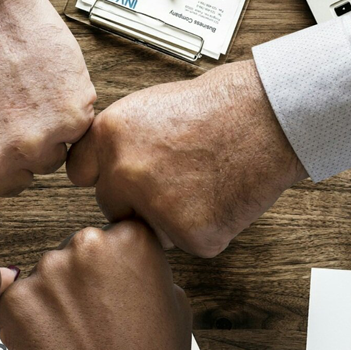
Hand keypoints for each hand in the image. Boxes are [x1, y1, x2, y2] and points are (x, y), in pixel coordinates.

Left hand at [0, 221, 190, 349]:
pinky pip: (20, 301)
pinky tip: (53, 346)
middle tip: (95, 320)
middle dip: (82, 280)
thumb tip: (128, 266)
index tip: (114, 287)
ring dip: (56, 299)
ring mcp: (46, 272)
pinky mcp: (15, 301)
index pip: (116, 236)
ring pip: (48, 277)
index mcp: (130, 240)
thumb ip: (147, 272)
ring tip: (75, 339)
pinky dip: (31, 321)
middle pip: (78, 252)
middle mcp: (86, 246)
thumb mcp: (175, 306)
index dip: (114, 266)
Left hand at [66, 59, 307, 256]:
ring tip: (203, 182)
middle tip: (176, 179)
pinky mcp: (191, 234)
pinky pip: (188, 242)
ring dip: (169, 218)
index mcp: (108, 136)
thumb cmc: (217, 107)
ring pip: (149, 229)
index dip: (104, 176)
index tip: (119, 177)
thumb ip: (118, 143)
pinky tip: (222, 196)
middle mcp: (124, 172)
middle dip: (137, 200)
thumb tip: (101, 170)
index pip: (79, 174)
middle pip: (112, 206)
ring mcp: (155, 206)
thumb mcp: (148, 108)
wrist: (271, 116)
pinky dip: (206, 228)